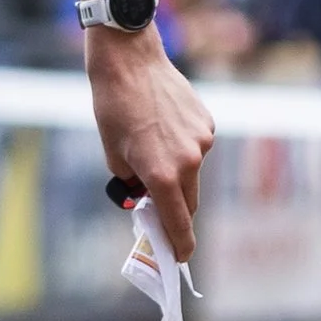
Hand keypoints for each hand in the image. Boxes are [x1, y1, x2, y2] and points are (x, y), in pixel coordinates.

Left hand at [88, 27, 212, 260]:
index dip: (179, 243)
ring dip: (177, 174)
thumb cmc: (113, 108)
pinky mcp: (207, 124)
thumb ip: (132, 181)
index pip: (177, 221)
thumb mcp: (113, 154)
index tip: (180, 257)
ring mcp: (202, 141)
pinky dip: (183, 149)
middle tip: (160, 212)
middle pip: (188, 201)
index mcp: (162, 174)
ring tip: (149, 148)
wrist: (130, 62)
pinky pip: (196, 148)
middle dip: (176, 211)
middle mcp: (189, 161)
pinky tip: (162, 127)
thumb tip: (145, 195)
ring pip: (193, 173)